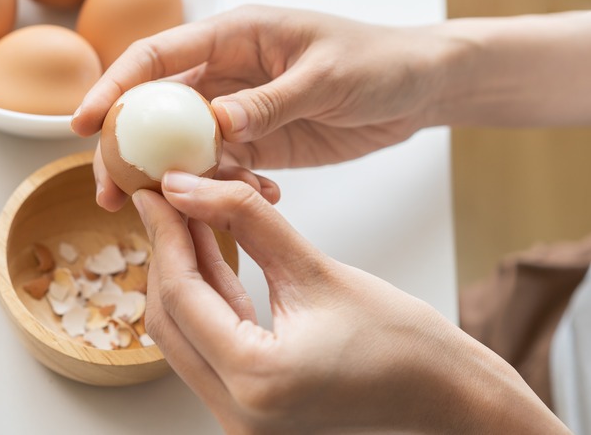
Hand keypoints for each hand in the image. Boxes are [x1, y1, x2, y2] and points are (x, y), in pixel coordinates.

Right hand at [73, 5, 452, 210]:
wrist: (417, 89)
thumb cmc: (377, 63)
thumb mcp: (325, 78)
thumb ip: (270, 101)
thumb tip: (215, 124)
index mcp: (235, 38)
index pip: (158, 59)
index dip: (115, 88)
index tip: (82, 124)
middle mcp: (227, 74)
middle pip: (157, 111)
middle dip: (128, 149)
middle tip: (108, 192)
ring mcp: (240, 111)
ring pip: (186, 147)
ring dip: (174, 180)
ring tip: (169, 213)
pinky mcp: (260, 143)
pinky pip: (226, 169)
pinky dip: (228, 190)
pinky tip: (255, 200)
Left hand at [132, 171, 569, 433]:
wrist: (442, 393)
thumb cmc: (401, 341)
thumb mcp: (315, 268)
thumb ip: (246, 220)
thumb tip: (189, 188)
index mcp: (256, 381)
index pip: (181, 295)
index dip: (164, 235)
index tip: (155, 192)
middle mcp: (237, 413)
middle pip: (170, 320)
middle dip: (165, 255)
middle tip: (167, 202)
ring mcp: (240, 419)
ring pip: (183, 335)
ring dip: (183, 277)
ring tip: (186, 220)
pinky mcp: (249, 409)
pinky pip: (209, 349)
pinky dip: (207, 303)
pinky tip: (209, 256)